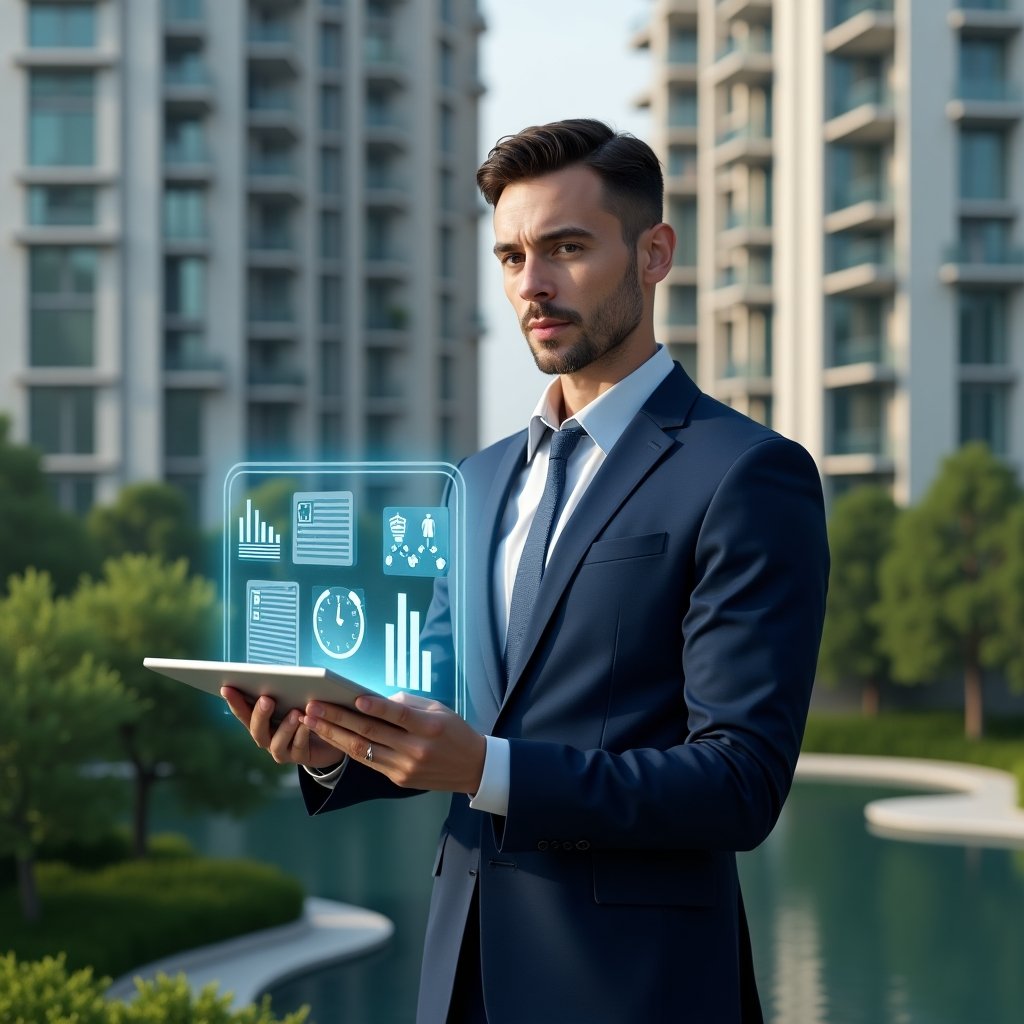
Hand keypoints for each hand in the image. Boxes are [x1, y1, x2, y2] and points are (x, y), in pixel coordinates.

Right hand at [221, 686, 346, 768]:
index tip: (226, 687)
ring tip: (295, 712)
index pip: (243, 712)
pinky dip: (303, 734)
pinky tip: (308, 723)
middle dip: (260, 714)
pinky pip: (299, 747)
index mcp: (262, 722)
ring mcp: (282, 750)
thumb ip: (284, 691)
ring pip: (277, 743)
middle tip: (266, 699)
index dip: (234, 701)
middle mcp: (267, 738)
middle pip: (257, 730)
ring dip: (285, 727)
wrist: (331, 735)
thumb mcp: (295, 698)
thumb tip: (276, 675)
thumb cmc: (307, 712)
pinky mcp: (301, 757)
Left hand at [301, 691, 486, 793]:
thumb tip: (372, 700)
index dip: (375, 706)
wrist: (473, 768)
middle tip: (313, 707)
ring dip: (333, 735)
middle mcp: (416, 750)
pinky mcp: (399, 780)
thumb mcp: (438, 710)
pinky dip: (348, 748)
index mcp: (429, 727)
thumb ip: (406, 705)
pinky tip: (332, 736)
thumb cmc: (455, 731)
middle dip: (337, 718)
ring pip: (362, 750)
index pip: (397, 715)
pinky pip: (369, 761)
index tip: (352, 697)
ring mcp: (405, 767)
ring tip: (313, 721)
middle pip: (370, 733)